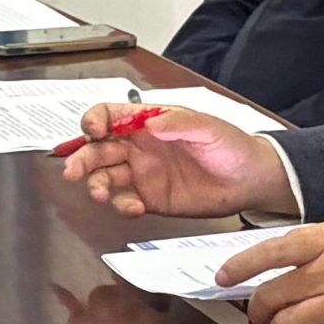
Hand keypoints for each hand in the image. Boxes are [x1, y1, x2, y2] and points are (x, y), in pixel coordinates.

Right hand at [55, 102, 281, 220]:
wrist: (250, 179)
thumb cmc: (231, 145)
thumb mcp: (208, 127)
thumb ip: (178, 124)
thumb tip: (149, 123)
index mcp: (148, 122)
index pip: (109, 116)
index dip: (94, 121)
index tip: (92, 131)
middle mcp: (139, 147)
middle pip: (98, 149)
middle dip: (82, 158)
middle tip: (73, 172)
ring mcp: (143, 174)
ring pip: (106, 177)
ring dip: (97, 185)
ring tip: (101, 195)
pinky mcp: (151, 200)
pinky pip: (126, 202)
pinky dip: (122, 206)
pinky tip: (133, 207)